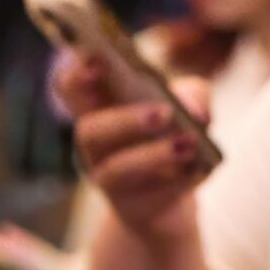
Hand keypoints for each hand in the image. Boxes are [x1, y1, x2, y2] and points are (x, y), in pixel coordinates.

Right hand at [50, 50, 212, 241]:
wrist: (172, 200)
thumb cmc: (170, 139)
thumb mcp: (186, 107)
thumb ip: (192, 94)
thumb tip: (195, 111)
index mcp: (97, 110)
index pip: (69, 87)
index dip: (76, 73)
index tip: (97, 60)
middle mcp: (94, 147)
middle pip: (89, 132)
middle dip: (125, 120)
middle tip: (164, 112)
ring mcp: (109, 181)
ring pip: (118, 169)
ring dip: (154, 155)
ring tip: (188, 144)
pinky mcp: (134, 208)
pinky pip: (152, 194)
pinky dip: (180, 179)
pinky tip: (200, 167)